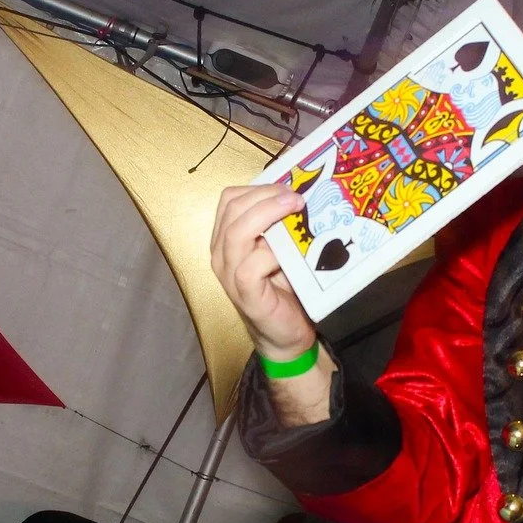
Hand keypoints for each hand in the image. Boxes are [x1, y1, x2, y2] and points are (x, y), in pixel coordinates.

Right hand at [210, 183, 317, 360]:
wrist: (286, 334)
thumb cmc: (284, 288)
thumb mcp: (280, 247)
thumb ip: (280, 224)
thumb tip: (301, 192)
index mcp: (226, 237)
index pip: (229, 198)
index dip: (258, 188)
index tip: (288, 188)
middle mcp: (220, 253)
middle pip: (232, 208)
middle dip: (266, 195)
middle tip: (296, 196)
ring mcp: (229, 273)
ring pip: (236, 232)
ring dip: (268, 214)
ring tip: (296, 209)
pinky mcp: (243, 293)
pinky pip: (250, 265)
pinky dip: (270, 253)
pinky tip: (286, 253)